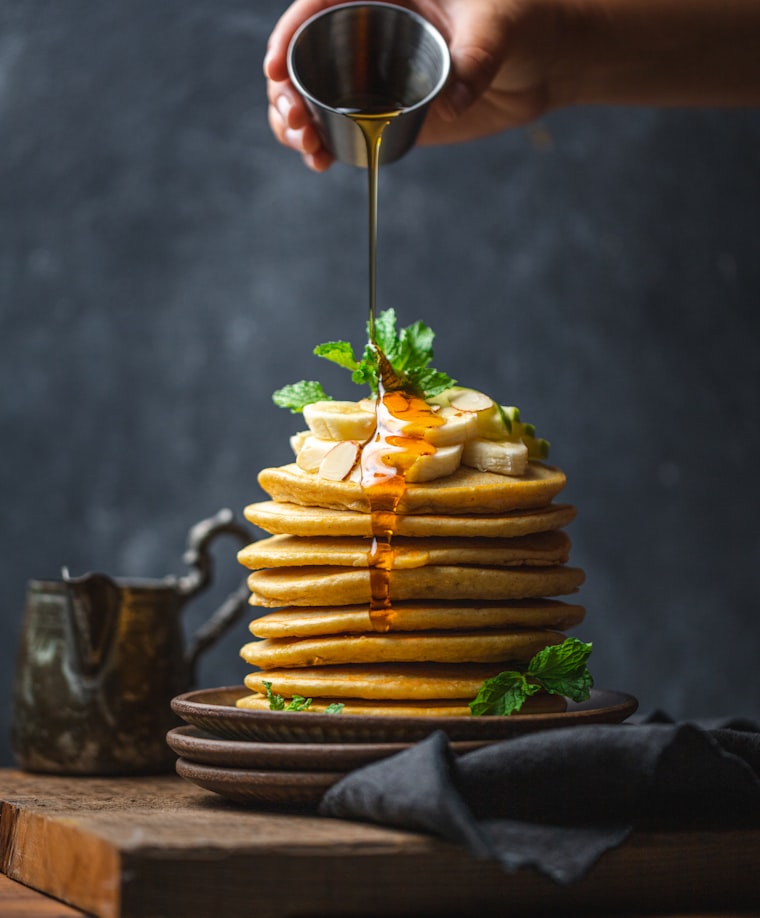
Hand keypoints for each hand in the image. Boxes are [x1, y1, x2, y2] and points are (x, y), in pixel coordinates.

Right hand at [264, 0, 564, 171]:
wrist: (541, 59)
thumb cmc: (521, 16)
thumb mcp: (497, 22)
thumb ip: (477, 56)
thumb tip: (453, 101)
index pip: (317, 5)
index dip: (287, 35)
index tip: (274, 69)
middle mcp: (367, 31)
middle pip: (302, 57)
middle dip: (285, 91)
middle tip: (295, 121)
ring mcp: (372, 75)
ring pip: (312, 96)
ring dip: (296, 124)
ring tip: (307, 149)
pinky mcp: (384, 112)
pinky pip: (340, 127)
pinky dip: (322, 145)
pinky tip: (320, 162)